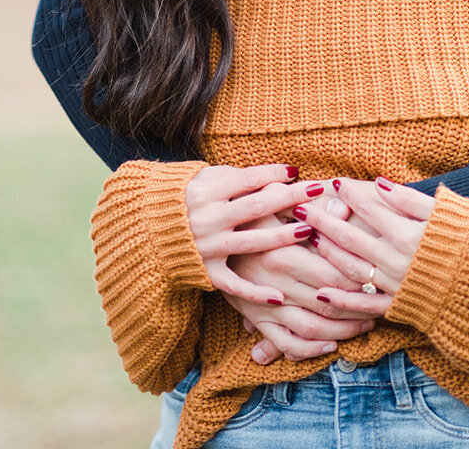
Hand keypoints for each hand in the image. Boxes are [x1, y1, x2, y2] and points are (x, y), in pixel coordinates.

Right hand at [184, 165, 323, 302]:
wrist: (151, 229)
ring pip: (252, 243)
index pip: (248, 179)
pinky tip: (279, 297)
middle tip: (316, 191)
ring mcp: (208, 247)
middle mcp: (208, 219)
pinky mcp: (207, 271)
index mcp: (206, 191)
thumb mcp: (205, 179)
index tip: (297, 171)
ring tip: (310, 230)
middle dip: (289, 198)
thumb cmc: (187, 197)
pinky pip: (234, 285)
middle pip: (257, 207)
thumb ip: (236, 178)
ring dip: (283, 237)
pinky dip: (255, 293)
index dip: (273, 174)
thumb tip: (275, 174)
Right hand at [225, 193, 373, 362]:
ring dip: (341, 332)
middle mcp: (274, 283)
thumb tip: (342, 204)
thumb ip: (309, 206)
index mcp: (282, 253)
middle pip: (326, 303)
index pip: (331, 273)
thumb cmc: (243, 213)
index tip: (379, 278)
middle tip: (380, 306)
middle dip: (358, 308)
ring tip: (365, 326)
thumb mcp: (273, 203)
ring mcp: (264, 305)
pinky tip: (330, 346)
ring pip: (310, 328)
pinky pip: (285, 343)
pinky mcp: (255, 318)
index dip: (359, 279)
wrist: (199, 235)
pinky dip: (309, 350)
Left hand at [304, 177, 434, 314]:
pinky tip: (322, 292)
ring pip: (352, 269)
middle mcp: (397, 261)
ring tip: (308, 237)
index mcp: (409, 234)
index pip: (371, 208)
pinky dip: (343, 300)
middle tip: (300, 207)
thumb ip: (410, 200)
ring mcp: (396, 286)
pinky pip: (366, 305)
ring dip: (328, 253)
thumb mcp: (446, 214)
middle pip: (352, 238)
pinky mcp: (400, 307)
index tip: (332, 182)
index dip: (350, 194)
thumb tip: (380, 183)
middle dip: (323, 221)